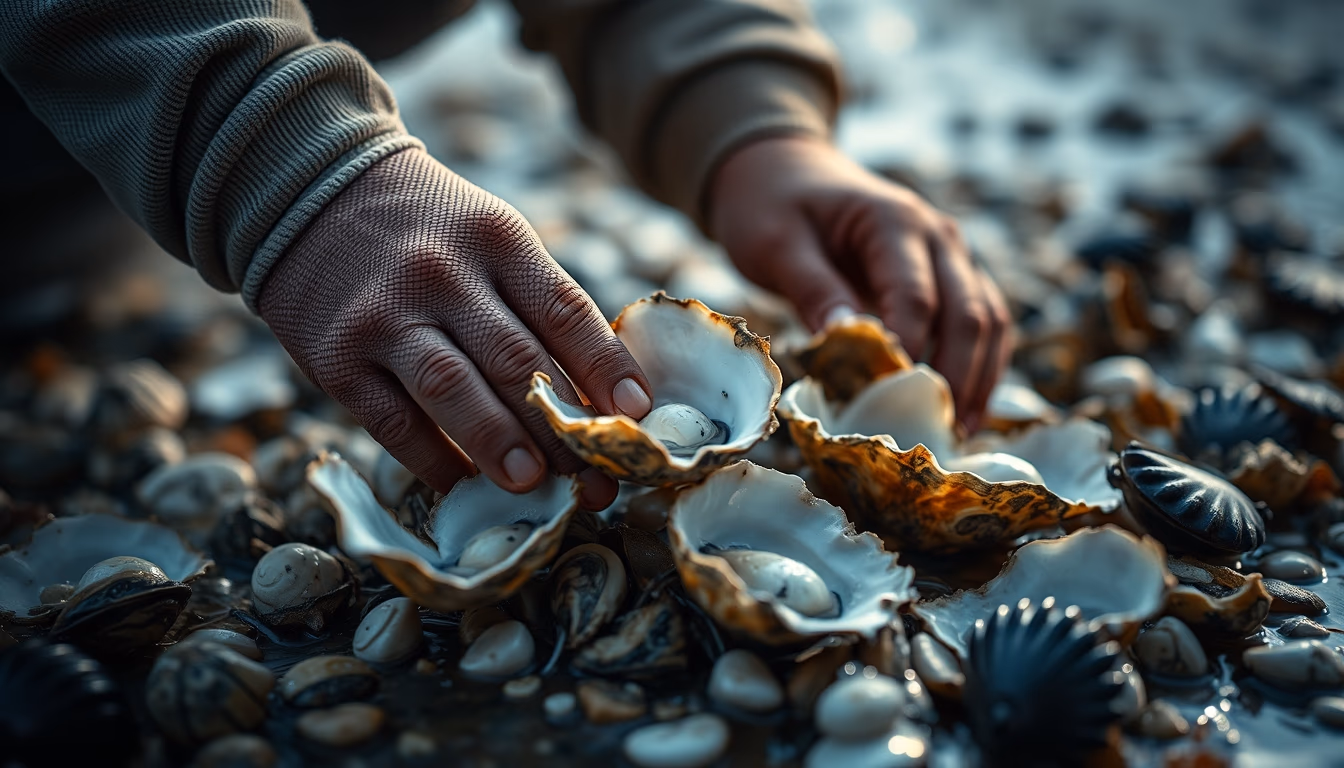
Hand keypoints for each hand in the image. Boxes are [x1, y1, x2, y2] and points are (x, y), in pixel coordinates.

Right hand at [259, 148, 652, 507]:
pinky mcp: (337, 357)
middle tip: (597, 480)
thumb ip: (537, 303)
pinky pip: (392, 420)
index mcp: (497, 239)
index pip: (564, 310)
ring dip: (500, 444)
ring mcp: (385, 316)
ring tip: (536, 486)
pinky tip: (464, 484)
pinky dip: (432, 460)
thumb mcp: (490, 236)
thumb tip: (601, 396)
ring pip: (453, 389)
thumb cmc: (429, 229)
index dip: (605, 367)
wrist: (310, 191)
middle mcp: (442, 274)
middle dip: (562, 428)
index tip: (637, 415)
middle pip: (516, 361)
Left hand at [707, 135, 1011, 430]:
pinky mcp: (946, 278)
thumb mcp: (776, 245)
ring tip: (959, 433)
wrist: (783, 172)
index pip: (917, 297)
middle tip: (943, 435)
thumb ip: (814, 290)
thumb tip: (848, 341)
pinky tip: (960, 409)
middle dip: (961, 377)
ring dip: (979, 377)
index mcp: (895, 222)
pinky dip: (977, 365)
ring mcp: (949, 256)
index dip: (910, 353)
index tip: (891, 403)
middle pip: (970, 313)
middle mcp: (938, 236)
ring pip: (988, 320)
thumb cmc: (772, 206)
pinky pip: (978, 323)